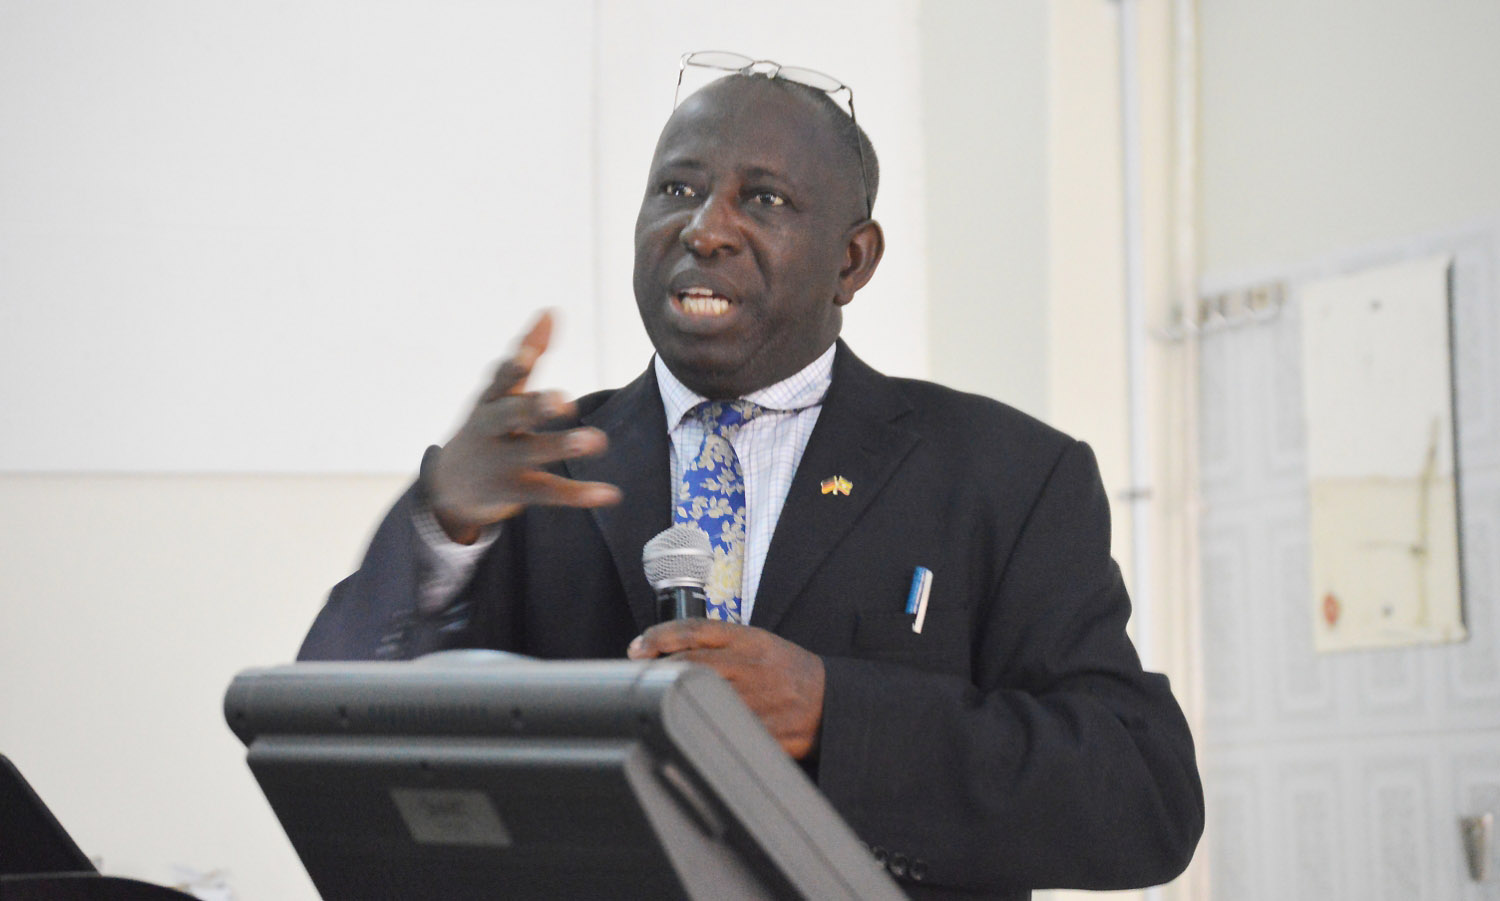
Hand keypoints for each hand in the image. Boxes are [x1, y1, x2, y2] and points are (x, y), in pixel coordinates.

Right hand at [426, 312, 621, 542]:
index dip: (513, 368)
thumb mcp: (500, 393)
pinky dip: (579, 493)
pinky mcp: (513, 492)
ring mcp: (500, 462)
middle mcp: (492, 429)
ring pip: (533, 453)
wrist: (448, 488)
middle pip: (510, 416)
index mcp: (490, 400)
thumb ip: (528, 355)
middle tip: (562, 401)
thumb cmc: (486, 427)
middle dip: (533, 407)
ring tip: (598, 440)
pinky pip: (548, 492)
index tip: (527, 356)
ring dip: (563, 445)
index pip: (501, 380)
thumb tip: (552, 311)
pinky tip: (610, 493)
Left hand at [628, 620, 824, 758]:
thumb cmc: (788, 672)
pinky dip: (699, 729)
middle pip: (689, 664)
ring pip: (700, 698)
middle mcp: (750, 667)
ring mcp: (756, 700)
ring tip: (656, 702)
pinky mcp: (762, 730)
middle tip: (638, 676)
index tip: (637, 648)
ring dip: (673, 700)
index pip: (694, 630)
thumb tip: (670, 650)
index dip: (659, 637)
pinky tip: (685, 729)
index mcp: (750, 641)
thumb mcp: (760, 644)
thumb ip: (721, 644)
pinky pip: (722, 730)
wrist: (830, 701)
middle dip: (658, 671)